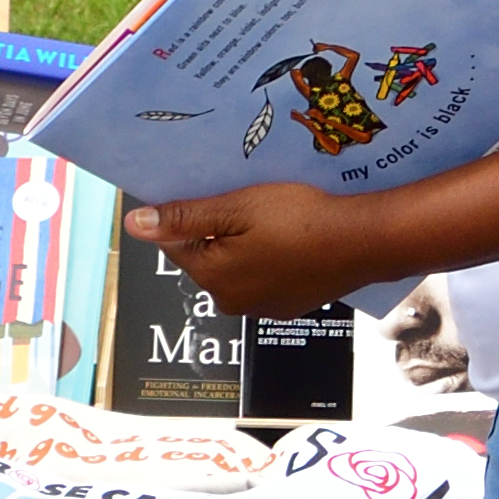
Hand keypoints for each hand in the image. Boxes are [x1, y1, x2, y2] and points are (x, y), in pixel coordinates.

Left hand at [126, 180, 390, 319]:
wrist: (363, 242)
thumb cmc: (301, 219)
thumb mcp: (238, 208)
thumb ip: (186, 217)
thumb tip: (135, 223)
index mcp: (212, 275)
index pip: (177, 242)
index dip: (187, 213)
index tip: (210, 191)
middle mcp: (230, 300)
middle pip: (206, 256)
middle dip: (217, 230)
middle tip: (244, 199)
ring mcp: (262, 307)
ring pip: (236, 268)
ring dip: (243, 245)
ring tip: (270, 217)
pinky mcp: (288, 306)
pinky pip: (264, 278)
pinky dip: (269, 260)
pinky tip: (290, 240)